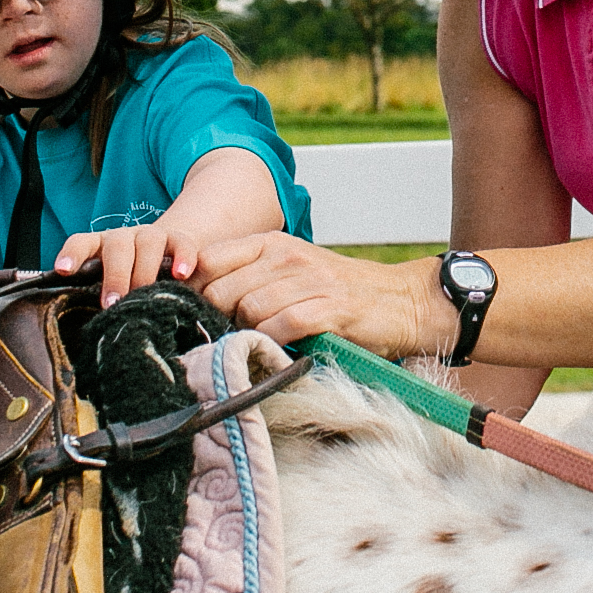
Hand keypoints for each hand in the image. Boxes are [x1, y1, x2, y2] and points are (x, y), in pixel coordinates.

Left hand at [53, 223, 203, 306]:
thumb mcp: (113, 290)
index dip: (72, 254)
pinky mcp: (178, 239)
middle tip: (112, 304)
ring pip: (148, 241)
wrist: (166, 260)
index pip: (82, 243)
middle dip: (115, 275)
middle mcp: (124, 238)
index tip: (63, 270)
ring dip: (145, 269)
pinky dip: (183, 256)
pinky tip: (182, 274)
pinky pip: (182, 243)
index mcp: (101, 247)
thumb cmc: (131, 284)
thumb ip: (102, 303)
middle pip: (117, 247)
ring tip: (146, 293)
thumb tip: (93, 336)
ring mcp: (152, 235)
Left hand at [192, 235, 450, 355]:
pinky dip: (274, 342)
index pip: (209, 259)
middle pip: (222, 290)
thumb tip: (197, 303)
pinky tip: (281, 348)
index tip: (193, 313)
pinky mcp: (328, 309)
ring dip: (248, 334)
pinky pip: (280, 327)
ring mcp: (309, 281)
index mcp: (272, 244)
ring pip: (249, 309)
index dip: (193, 289)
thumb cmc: (337, 292)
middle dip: (219, 319)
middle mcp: (287, 257)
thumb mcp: (290, 271)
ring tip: (260, 343)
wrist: (399, 301)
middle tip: (229, 337)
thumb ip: (248, 278)